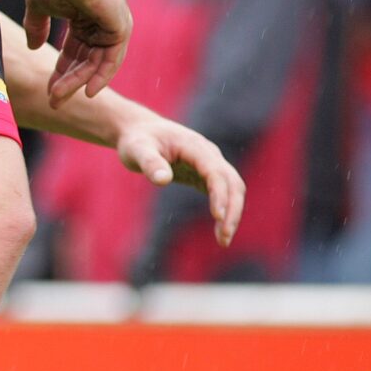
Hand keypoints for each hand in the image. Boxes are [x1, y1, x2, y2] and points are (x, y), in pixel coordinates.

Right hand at [22, 0, 132, 106]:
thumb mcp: (38, 5)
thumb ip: (37, 26)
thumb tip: (33, 46)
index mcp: (85, 17)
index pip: (74, 51)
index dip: (61, 70)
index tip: (48, 89)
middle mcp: (101, 24)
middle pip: (85, 60)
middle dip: (68, 81)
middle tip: (53, 100)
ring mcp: (113, 26)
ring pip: (96, 63)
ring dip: (78, 82)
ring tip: (59, 97)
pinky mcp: (120, 27)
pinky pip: (111, 59)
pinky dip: (101, 76)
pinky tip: (88, 91)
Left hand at [113, 109, 244, 246]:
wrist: (138, 131)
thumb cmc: (137, 139)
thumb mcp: (137, 149)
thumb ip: (149, 163)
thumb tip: (162, 180)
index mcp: (195, 146)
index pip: (215, 171)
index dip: (219, 194)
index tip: (217, 217)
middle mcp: (208, 154)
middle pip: (232, 182)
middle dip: (232, 209)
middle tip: (223, 238)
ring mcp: (209, 164)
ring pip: (233, 189)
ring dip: (232, 213)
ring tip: (222, 240)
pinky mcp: (204, 174)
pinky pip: (222, 193)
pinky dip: (225, 211)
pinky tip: (219, 231)